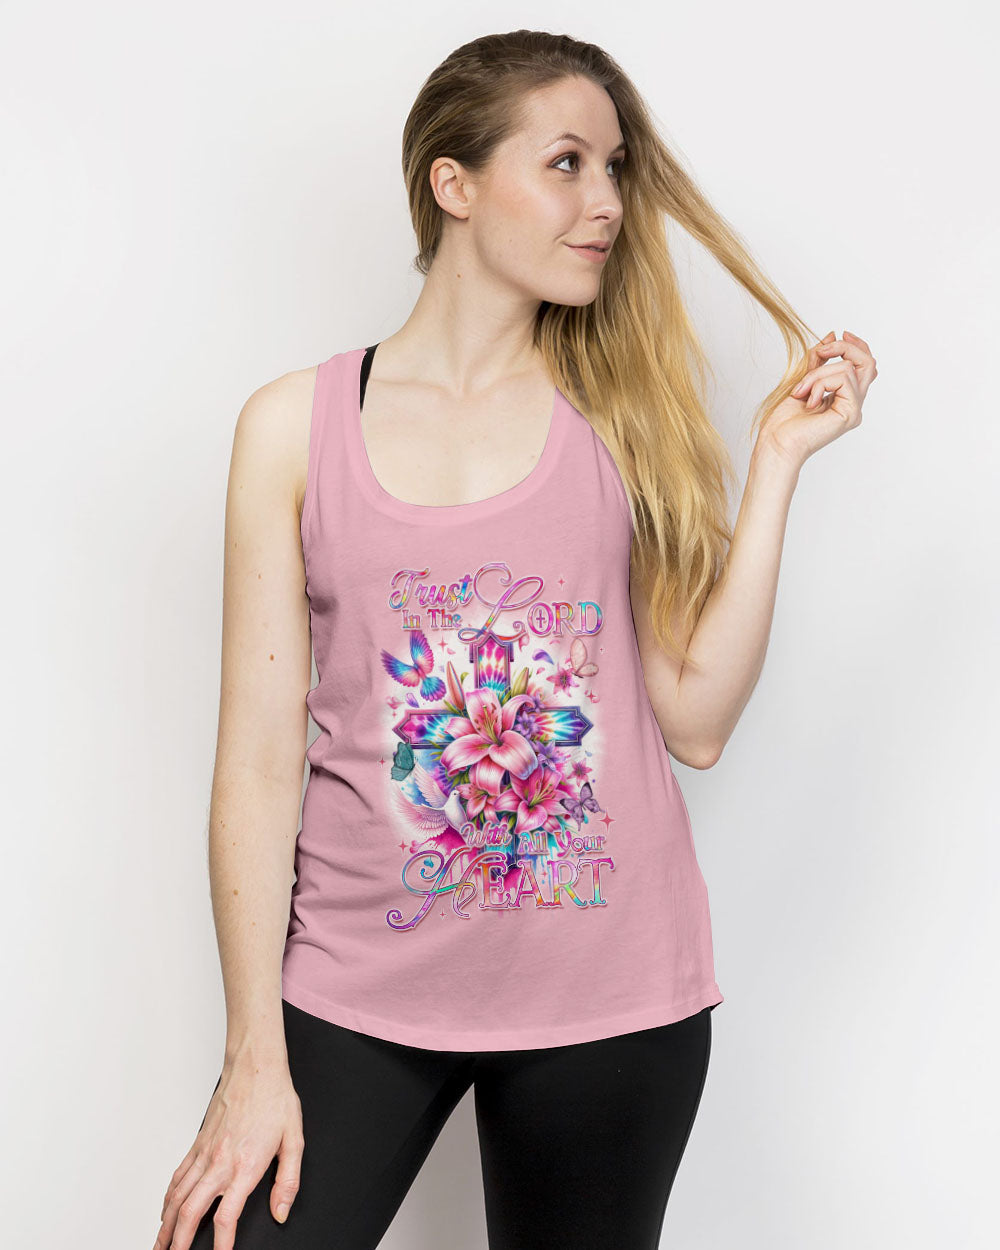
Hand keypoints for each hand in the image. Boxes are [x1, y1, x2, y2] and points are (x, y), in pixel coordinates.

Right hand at [152, 1059, 303, 1249]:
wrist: (255, 1067)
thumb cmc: (274, 1099)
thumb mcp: (295, 1140)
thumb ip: (288, 1181)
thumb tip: (281, 1211)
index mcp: (245, 1166)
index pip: (226, 1217)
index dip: (221, 1244)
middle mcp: (220, 1163)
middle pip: (190, 1213)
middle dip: (179, 1242)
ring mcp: (205, 1153)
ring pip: (177, 1197)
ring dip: (166, 1225)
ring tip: (161, 1245)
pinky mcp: (198, 1142)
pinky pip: (177, 1176)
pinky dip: (168, 1198)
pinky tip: (166, 1210)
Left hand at [757, 329, 877, 469]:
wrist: (776, 443)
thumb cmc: (784, 421)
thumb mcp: (802, 379)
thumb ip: (818, 360)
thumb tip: (832, 335)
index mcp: (844, 398)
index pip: (864, 366)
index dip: (856, 346)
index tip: (840, 334)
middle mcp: (853, 404)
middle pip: (868, 363)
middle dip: (844, 348)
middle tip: (823, 351)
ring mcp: (854, 409)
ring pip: (847, 368)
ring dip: (817, 373)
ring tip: (801, 392)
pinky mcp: (851, 413)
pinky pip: (842, 378)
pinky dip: (820, 383)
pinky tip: (809, 401)